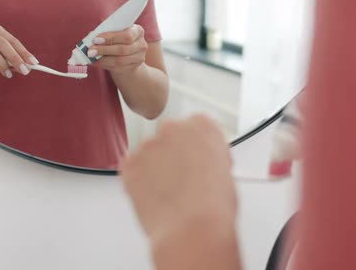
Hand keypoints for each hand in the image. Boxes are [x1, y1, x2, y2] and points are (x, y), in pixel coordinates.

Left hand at [87, 24, 147, 73]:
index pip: (126, 35)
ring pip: (119, 60)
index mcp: (138, 31)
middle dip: (104, 50)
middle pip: (122, 49)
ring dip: (103, 59)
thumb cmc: (119, 39)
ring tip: (91, 57)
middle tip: (90, 51)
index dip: (111, 37)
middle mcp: (141, 44)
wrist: (128, 54)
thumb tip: (90, 37)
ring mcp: (139, 57)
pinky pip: (117, 67)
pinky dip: (104, 64)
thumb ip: (105, 32)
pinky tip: (96, 62)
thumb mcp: (115, 32)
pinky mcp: (134, 67)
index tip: (96, 39)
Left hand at [121, 115, 236, 245]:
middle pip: (171, 137)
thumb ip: (209, 160)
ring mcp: (150, 145)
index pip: (197, 128)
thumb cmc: (213, 207)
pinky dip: (139, 181)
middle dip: (174, 156)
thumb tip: (200, 166)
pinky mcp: (130, 163)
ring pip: (151, 154)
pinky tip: (155, 198)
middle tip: (182, 181)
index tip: (197, 161)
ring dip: (156, 170)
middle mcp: (175, 129)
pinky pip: (132, 169)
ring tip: (170, 196)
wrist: (191, 229)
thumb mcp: (225, 173)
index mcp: (203, 126)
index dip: (197, 149)